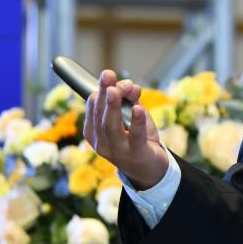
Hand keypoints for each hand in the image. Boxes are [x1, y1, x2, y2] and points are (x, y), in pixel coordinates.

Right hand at [82, 70, 167, 189]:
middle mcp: (102, 143)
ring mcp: (118, 151)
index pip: (93, 108)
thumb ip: (129, 98)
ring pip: (111, 127)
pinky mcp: (136, 154)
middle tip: (107, 75)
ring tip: (117, 90)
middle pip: (100, 116)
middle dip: (104, 93)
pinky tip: (138, 108)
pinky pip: (135, 137)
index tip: (109, 75)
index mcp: (94, 133)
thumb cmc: (136, 138)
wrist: (149, 168)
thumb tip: (129, 85)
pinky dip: (137, 121)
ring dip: (113, 106)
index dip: (101, 90)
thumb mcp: (130, 115)